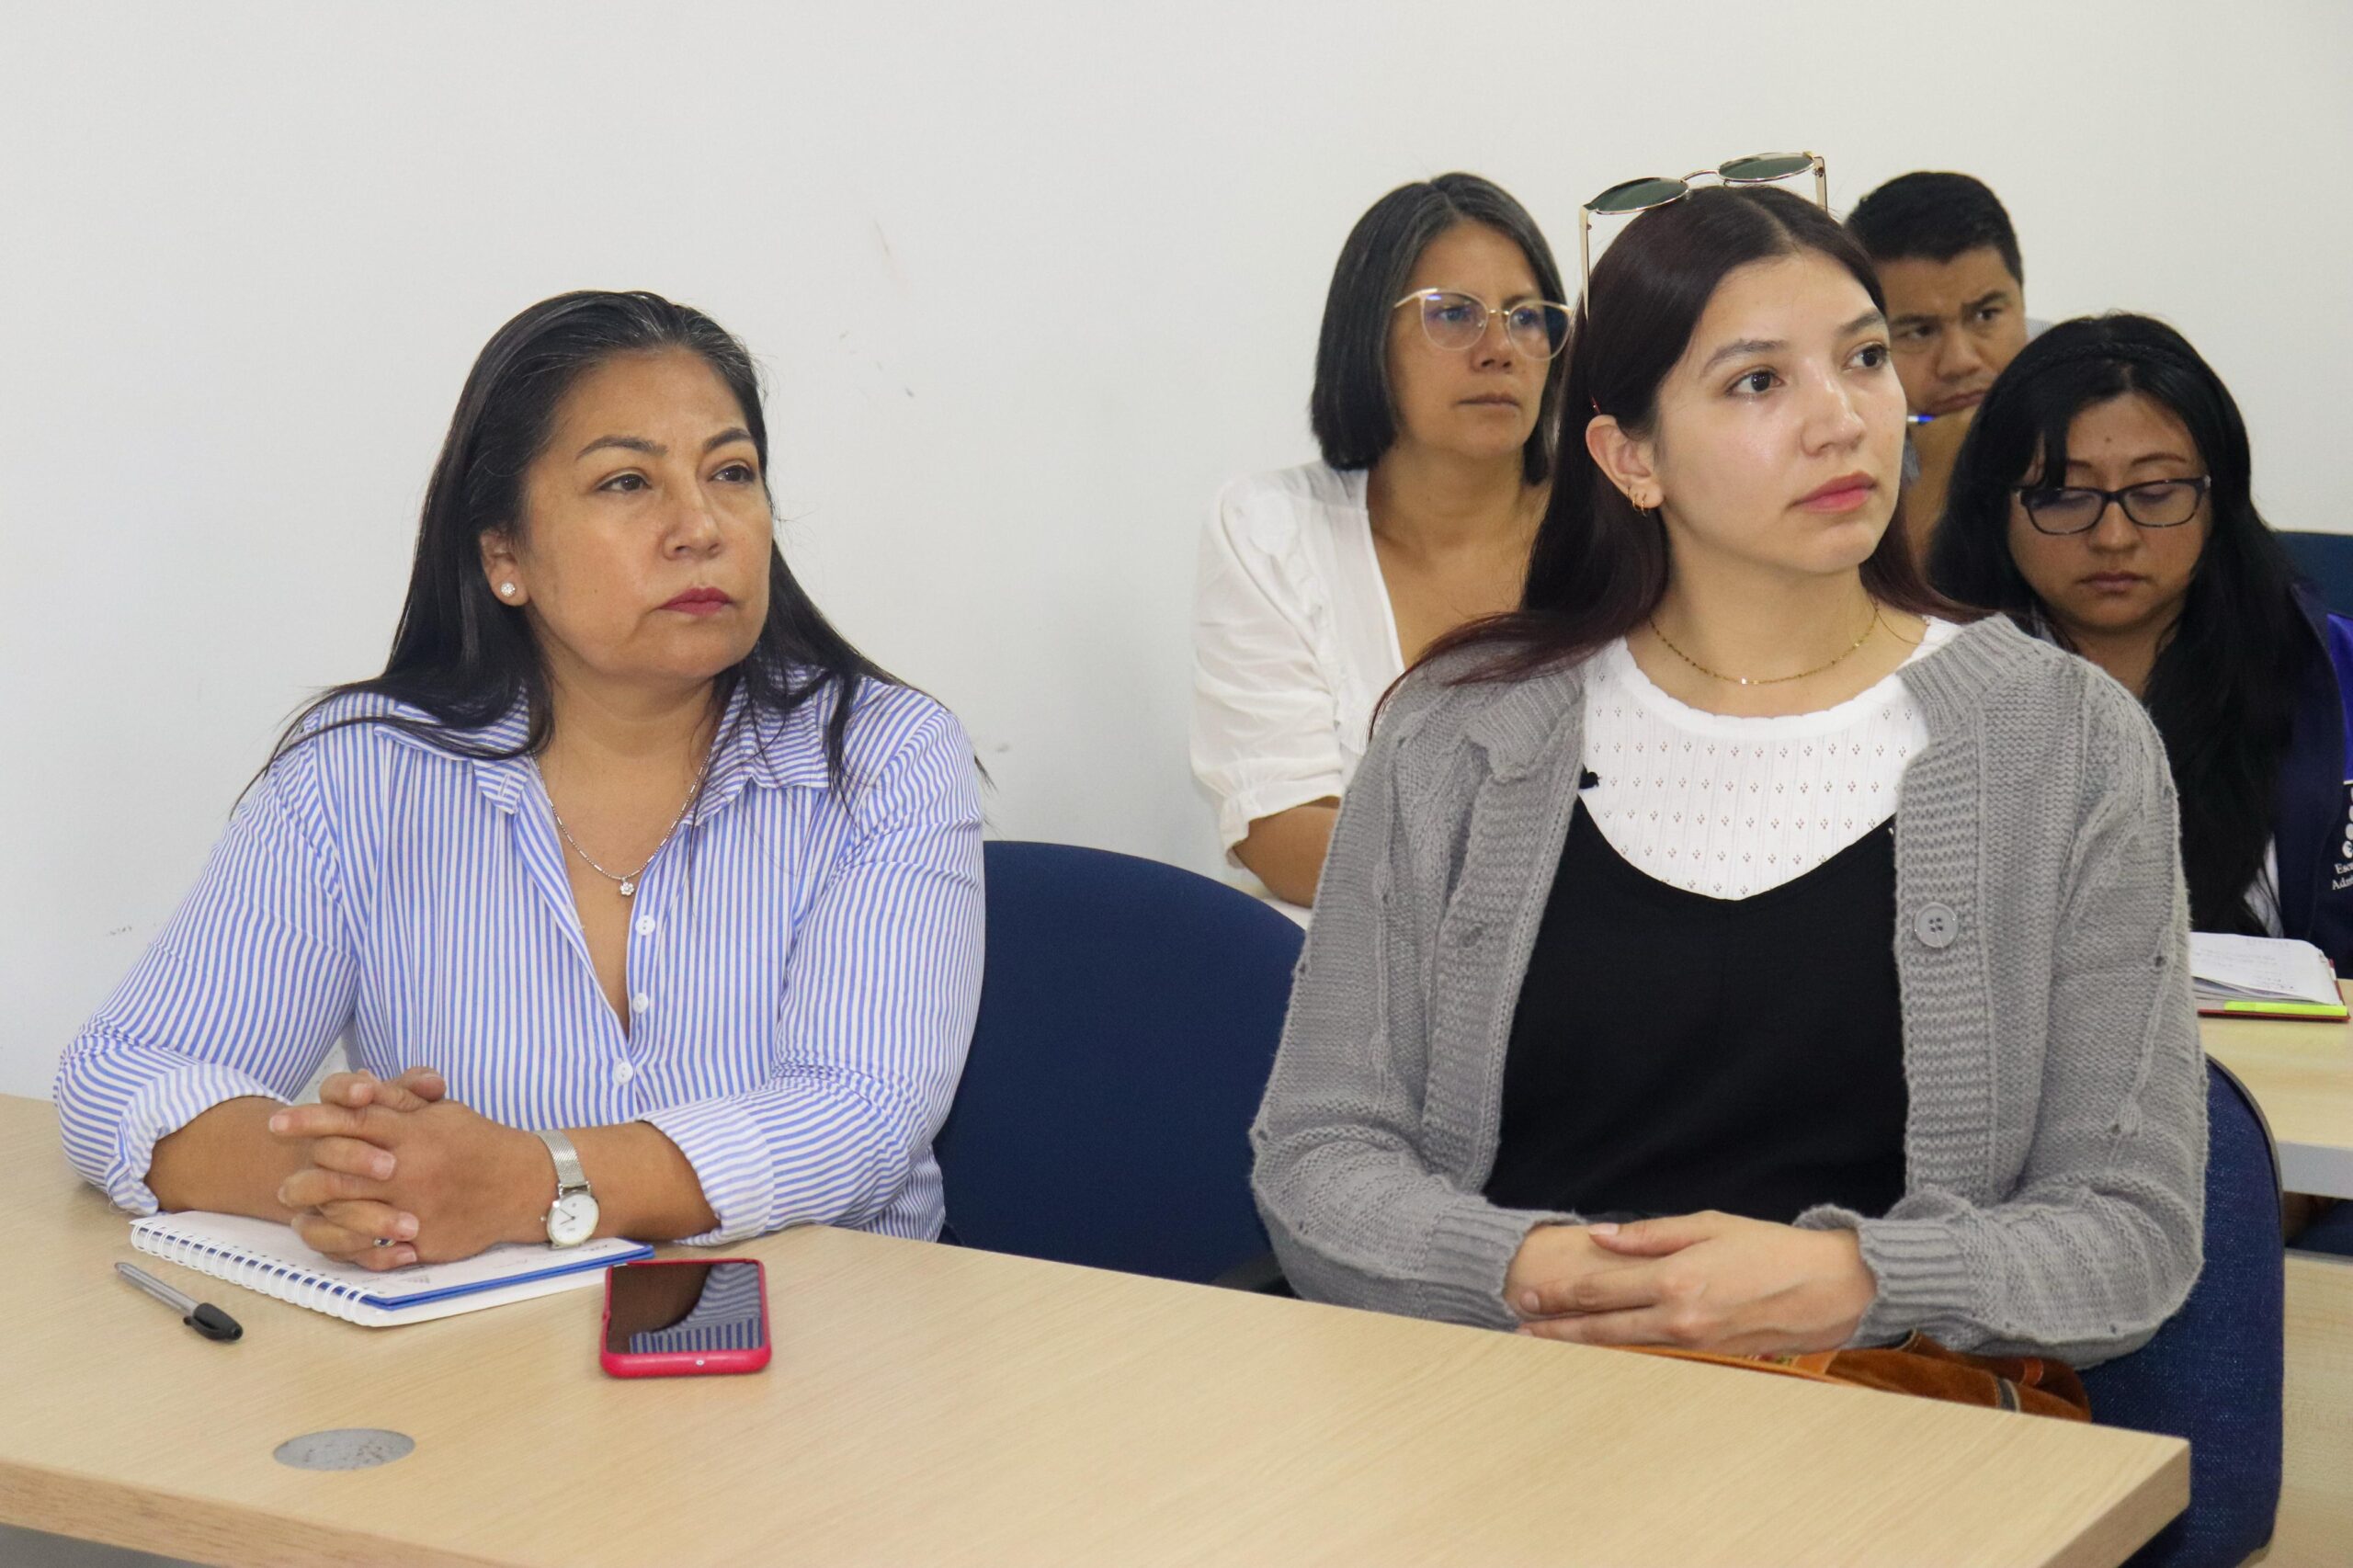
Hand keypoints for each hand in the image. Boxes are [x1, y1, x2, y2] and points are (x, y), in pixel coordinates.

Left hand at [270, 1076, 549, 1267]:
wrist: (523, 1184)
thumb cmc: (479, 1143)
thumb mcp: (442, 1112)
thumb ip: (399, 1100)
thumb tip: (359, 1084)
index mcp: (412, 1132)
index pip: (350, 1119)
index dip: (309, 1120)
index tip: (277, 1123)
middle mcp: (409, 1169)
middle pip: (338, 1171)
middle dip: (302, 1178)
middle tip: (282, 1185)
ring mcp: (414, 1206)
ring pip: (349, 1213)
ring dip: (317, 1213)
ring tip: (299, 1214)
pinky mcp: (423, 1239)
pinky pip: (375, 1247)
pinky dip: (348, 1244)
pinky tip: (333, 1240)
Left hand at [1514, 1211, 1876, 1356]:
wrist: (1829, 1290)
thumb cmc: (1770, 1249)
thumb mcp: (1708, 1225)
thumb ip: (1649, 1235)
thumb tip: (1600, 1236)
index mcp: (1675, 1279)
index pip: (1601, 1290)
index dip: (1561, 1295)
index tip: (1530, 1297)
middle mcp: (1679, 1318)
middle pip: (1602, 1329)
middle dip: (1558, 1329)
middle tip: (1520, 1329)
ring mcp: (1693, 1345)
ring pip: (1624, 1348)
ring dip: (1582, 1346)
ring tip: (1546, 1345)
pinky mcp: (1709, 1358)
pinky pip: (1654, 1356)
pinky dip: (1621, 1354)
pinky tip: (1599, 1351)